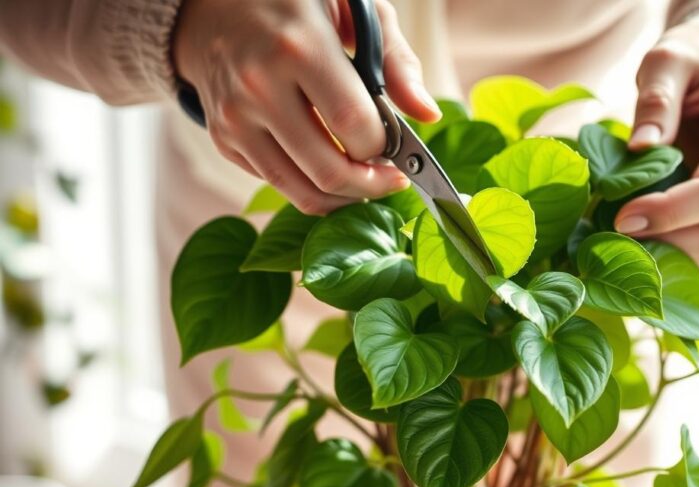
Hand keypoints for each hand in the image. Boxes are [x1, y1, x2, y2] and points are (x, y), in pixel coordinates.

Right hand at [173, 0, 439, 213]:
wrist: (214, 6)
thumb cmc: (298, 5)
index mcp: (297, 47)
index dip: (384, 146)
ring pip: (301, 192)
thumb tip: (428, 115)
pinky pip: (277, 183)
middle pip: (329, 171)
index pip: (354, 125)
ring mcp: (234, 118)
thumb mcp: (355, 10)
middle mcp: (258, 86)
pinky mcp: (223, 138)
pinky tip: (329, 164)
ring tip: (366, 182)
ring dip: (344, 198)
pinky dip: (310, 185)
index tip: (397, 145)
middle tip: (391, 178)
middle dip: (372, 185)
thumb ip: (397, 63)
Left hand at [615, 14, 698, 268]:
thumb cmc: (693, 62)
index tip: (621, 218)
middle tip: (609, 235)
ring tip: (619, 238)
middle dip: (662, 245)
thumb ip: (656, 98)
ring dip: (665, 256)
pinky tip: (638, 239)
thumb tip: (640, 147)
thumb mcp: (669, 61)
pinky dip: (672, 254)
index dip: (667, 213)